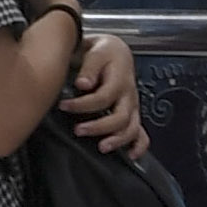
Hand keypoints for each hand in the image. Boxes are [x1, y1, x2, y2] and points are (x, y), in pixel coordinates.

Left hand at [58, 28, 145, 157]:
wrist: (115, 50)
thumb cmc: (103, 52)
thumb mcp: (96, 52)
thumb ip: (89, 67)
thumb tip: (83, 84)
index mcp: (120, 80)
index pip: (103, 98)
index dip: (82, 105)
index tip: (64, 106)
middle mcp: (129, 96)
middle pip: (120, 117)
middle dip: (99, 127)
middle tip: (78, 130)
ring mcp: (133, 107)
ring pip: (132, 128)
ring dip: (117, 140)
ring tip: (101, 147)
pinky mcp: (133, 113)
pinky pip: (142, 133)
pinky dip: (139, 146)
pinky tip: (130, 155)